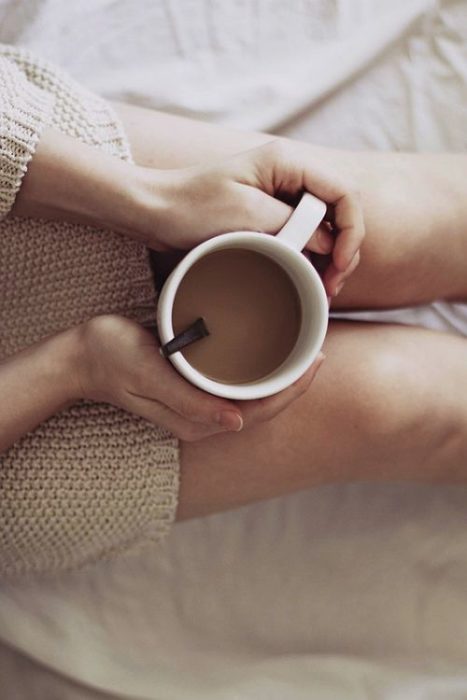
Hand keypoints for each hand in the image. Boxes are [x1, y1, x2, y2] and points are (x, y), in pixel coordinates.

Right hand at [73, 315, 324, 441]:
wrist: (83, 355)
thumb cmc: (112, 359)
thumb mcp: (148, 375)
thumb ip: (188, 401)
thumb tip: (235, 423)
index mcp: (197, 421)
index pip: (260, 412)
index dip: (293, 391)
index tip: (314, 360)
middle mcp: (203, 418)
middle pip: (264, 406)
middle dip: (295, 382)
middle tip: (318, 347)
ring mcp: (199, 404)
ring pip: (254, 396)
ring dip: (282, 376)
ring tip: (304, 346)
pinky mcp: (194, 387)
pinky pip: (239, 384)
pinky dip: (262, 369)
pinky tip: (273, 350)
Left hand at [134, 140, 364, 296]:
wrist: (155, 212)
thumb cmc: (192, 206)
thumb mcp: (246, 215)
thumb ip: (294, 227)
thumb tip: (328, 244)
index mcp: (288, 163)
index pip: (343, 193)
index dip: (351, 231)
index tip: (339, 264)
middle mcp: (289, 176)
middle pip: (339, 213)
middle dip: (343, 250)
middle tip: (332, 286)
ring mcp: (280, 197)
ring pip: (324, 228)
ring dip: (329, 259)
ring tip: (323, 290)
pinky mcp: (270, 217)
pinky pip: (302, 237)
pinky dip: (309, 259)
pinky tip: (307, 281)